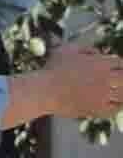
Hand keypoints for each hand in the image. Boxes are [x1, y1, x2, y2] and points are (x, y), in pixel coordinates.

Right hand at [8, 44, 122, 129]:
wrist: (43, 91)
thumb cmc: (52, 70)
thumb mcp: (67, 50)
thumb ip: (86, 49)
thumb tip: (97, 52)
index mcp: (100, 63)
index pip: (119, 62)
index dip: (117, 65)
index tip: (114, 68)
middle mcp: (105, 78)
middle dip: (121, 78)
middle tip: (117, 81)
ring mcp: (102, 94)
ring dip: (121, 92)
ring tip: (117, 92)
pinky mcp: (97, 108)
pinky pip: (114, 109)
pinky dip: (117, 106)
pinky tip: (115, 105)